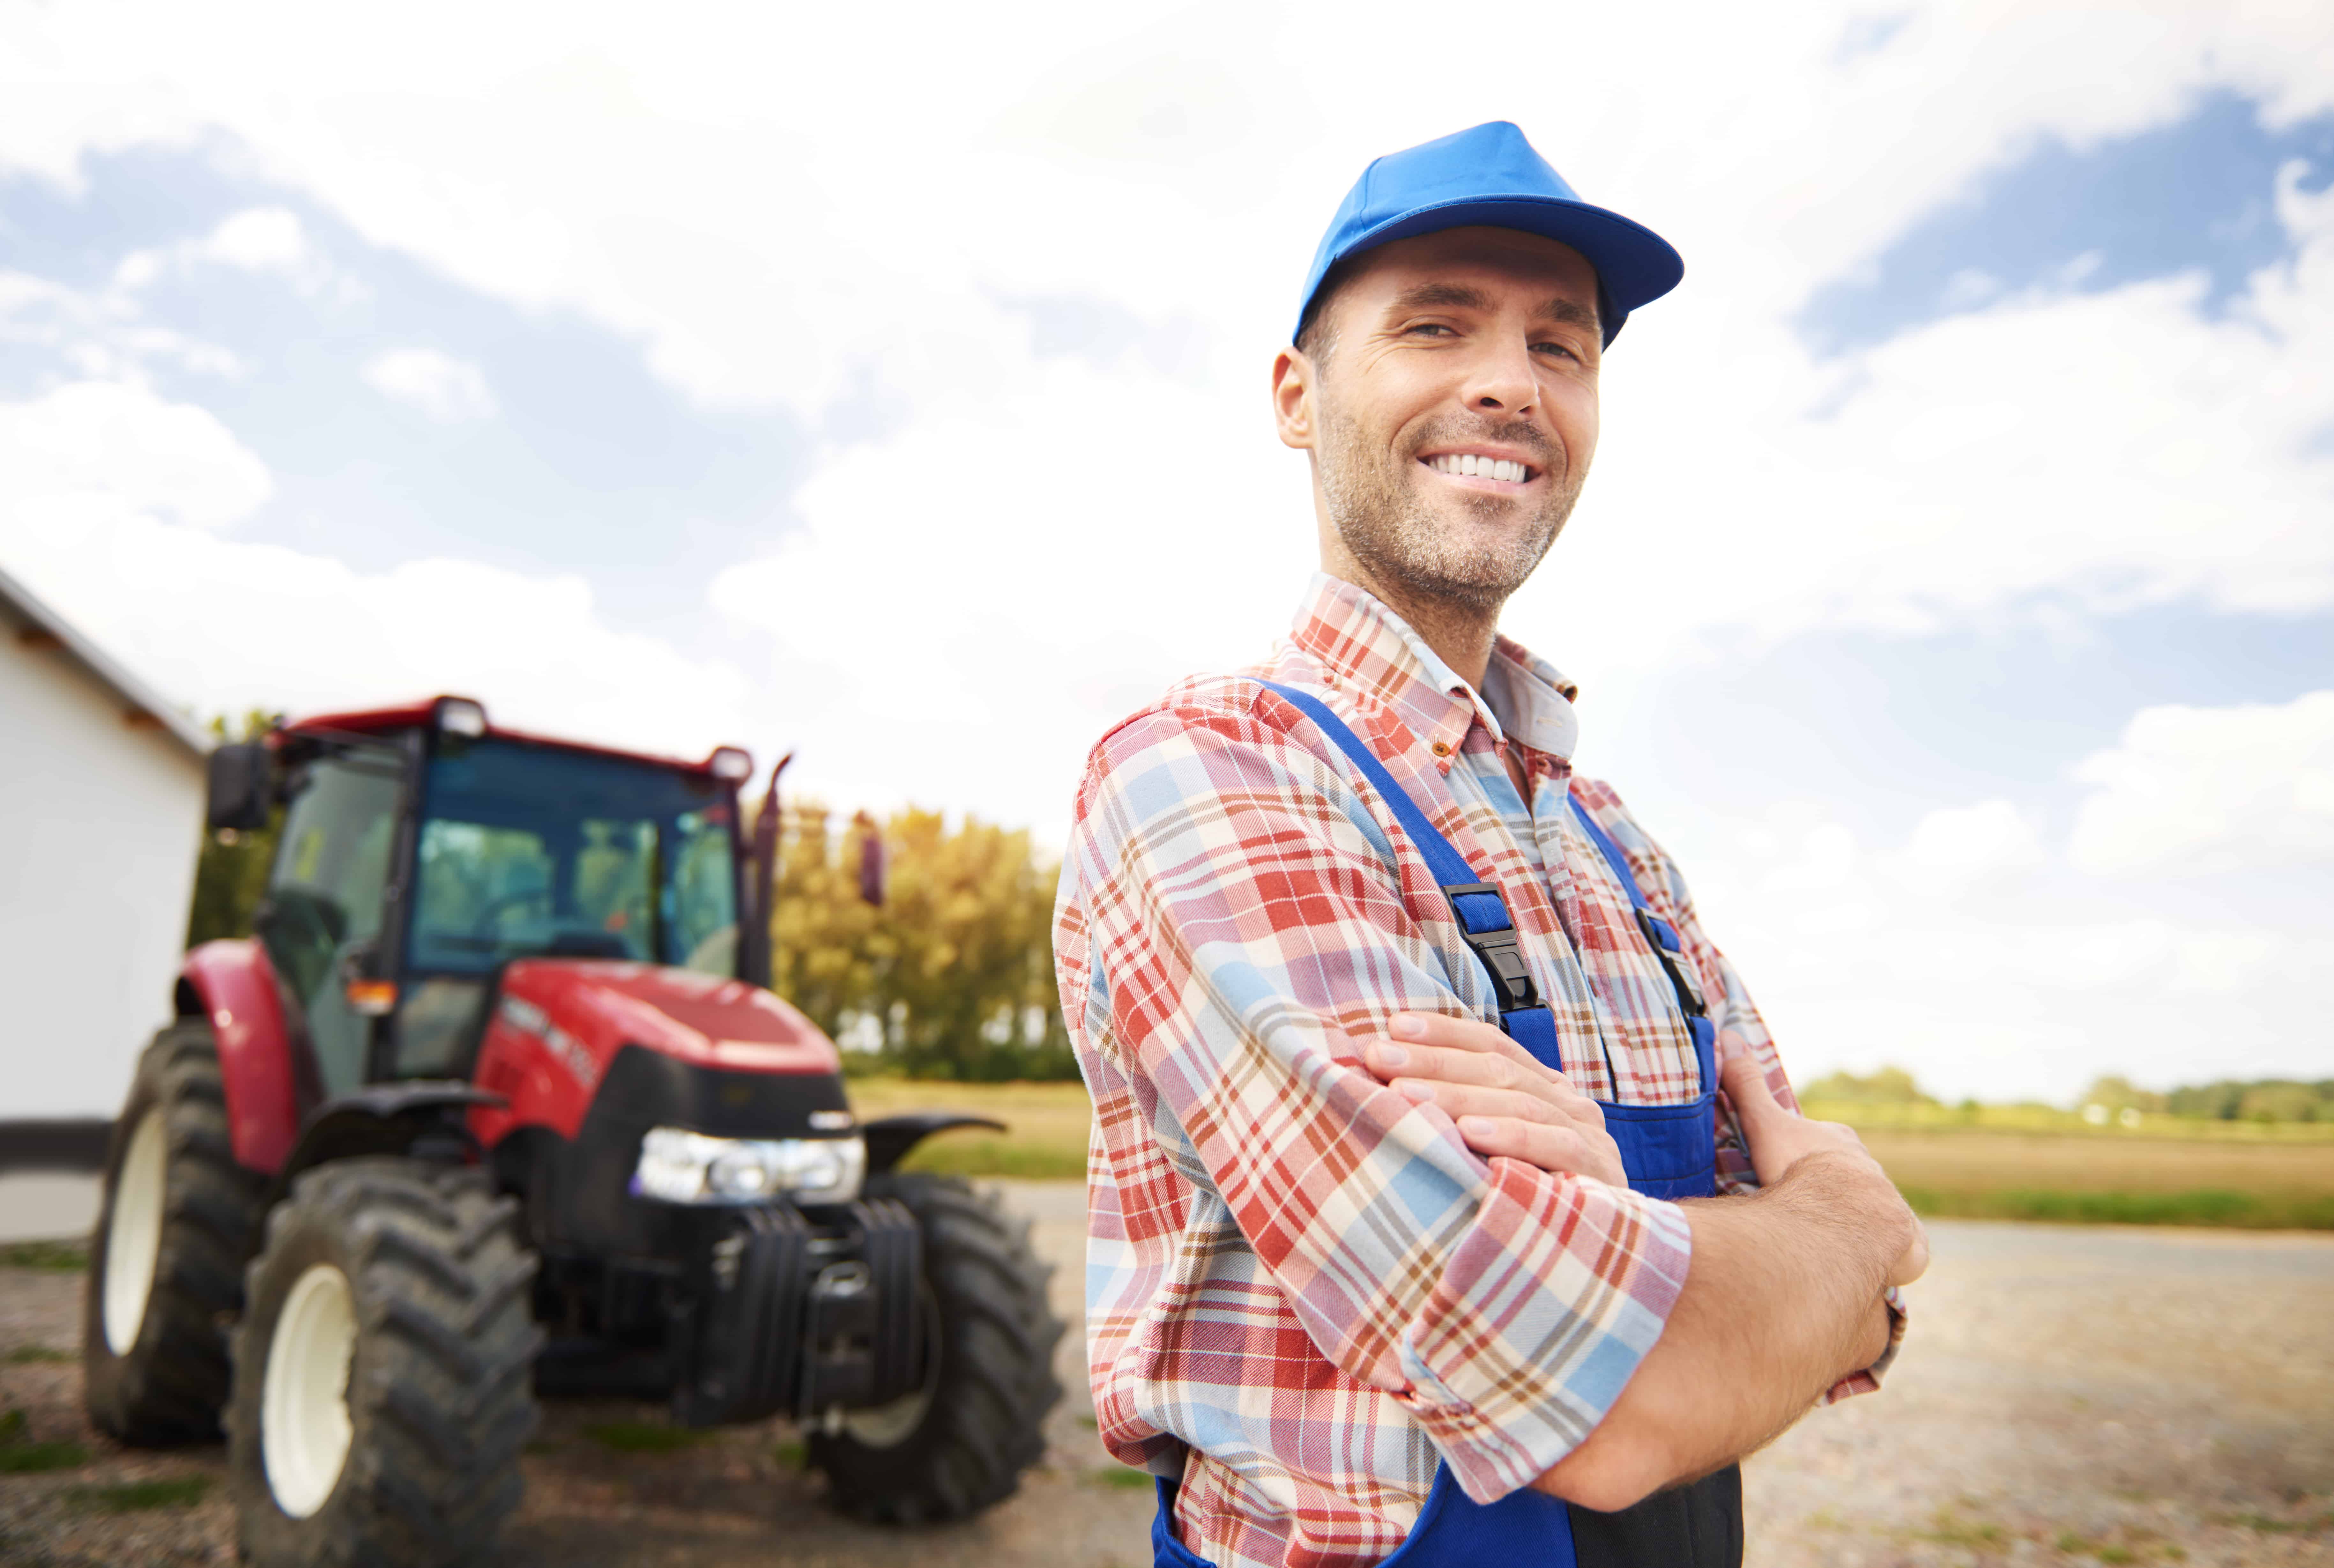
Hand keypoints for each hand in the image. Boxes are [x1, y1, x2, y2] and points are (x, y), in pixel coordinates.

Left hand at [1363, 1012, 1627, 1187]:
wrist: (1597, 1263)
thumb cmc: (1525, 1203)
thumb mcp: (1490, 1152)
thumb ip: (1461, 1117)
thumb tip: (1390, 1085)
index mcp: (1544, 1088)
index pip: (1492, 1044)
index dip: (1443, 1032)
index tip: (1393, 1027)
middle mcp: (1568, 1103)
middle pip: (1497, 1068)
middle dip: (1434, 1060)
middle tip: (1379, 1058)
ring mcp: (1589, 1136)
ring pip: (1519, 1101)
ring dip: (1457, 1095)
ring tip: (1405, 1094)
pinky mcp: (1598, 1173)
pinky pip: (1555, 1145)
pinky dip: (1512, 1136)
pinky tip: (1470, 1134)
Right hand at [1720, 1050, 1929, 1287]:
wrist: (1849, 1211)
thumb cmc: (1804, 1168)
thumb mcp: (1766, 1124)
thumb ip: (1747, 1086)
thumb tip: (1728, 1035)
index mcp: (1841, 1143)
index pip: (1826, 1144)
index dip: (1808, 1155)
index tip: (1791, 1170)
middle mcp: (1872, 1170)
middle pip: (1850, 1179)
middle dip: (1833, 1193)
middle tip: (1805, 1212)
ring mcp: (1891, 1205)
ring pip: (1874, 1213)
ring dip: (1858, 1226)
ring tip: (1833, 1245)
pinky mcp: (1907, 1243)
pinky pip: (1903, 1251)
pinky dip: (1892, 1258)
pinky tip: (1874, 1268)